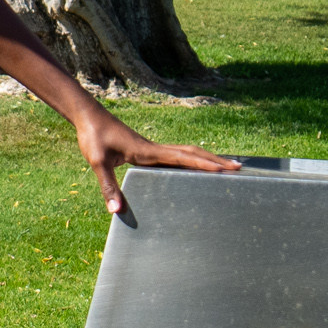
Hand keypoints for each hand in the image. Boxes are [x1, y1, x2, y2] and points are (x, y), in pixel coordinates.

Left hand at [75, 108, 236, 214]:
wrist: (88, 117)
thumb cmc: (93, 137)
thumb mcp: (98, 163)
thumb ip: (109, 186)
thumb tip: (116, 210)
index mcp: (148, 151)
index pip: (183, 158)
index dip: (204, 164)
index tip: (225, 170)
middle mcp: (155, 148)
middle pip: (192, 153)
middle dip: (216, 160)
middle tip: (239, 167)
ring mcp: (152, 148)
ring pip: (186, 152)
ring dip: (206, 158)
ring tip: (225, 165)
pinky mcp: (146, 149)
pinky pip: (174, 155)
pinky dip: (190, 159)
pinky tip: (192, 165)